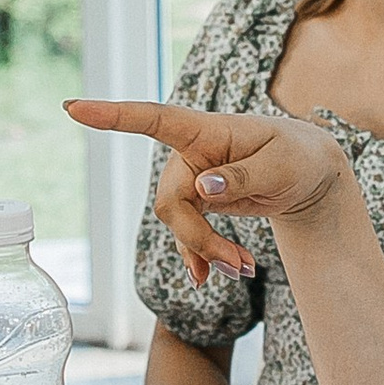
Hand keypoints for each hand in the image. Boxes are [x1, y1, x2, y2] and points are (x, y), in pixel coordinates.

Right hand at [64, 98, 348, 285]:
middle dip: (199, 237)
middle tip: (240, 266)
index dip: (112, 116)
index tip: (73, 108)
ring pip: (176, 221)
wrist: (310, 174)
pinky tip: (211, 276)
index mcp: (207, 130)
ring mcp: (191, 177)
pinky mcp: (197, 200)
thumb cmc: (298, 157)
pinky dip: (199, 254)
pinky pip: (183, 231)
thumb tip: (203, 187)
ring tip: (244, 270)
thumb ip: (242, 176)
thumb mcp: (281, 167)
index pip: (153, 118)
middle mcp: (190, 151)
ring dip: (206, 250)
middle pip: (170, 200)